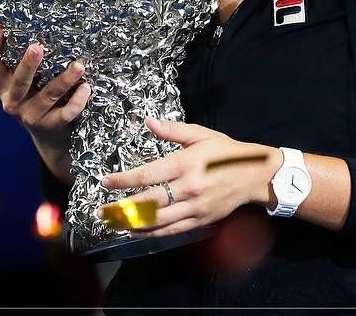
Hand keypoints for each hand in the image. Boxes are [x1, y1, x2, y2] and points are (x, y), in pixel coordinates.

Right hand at [0, 24, 90, 178]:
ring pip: (48, 95)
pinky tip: (86, 88)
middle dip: (28, 64)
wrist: (50, 138)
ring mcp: (30, 115)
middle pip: (19, 82)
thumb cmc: (36, 96)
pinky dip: (77, 101)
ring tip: (78, 66)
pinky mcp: (50, 126)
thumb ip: (22, 60)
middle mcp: (12, 101)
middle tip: (37, 47)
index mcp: (1, 86)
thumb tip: (32, 21)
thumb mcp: (24, 81)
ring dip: (64, 80)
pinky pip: (65, 113)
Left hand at [100, 118, 279, 237]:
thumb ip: (173, 131)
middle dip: (122, 207)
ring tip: (113, 222)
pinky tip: (137, 231)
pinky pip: (172, 230)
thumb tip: (148, 122)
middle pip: (149, 202)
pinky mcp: (201, 220)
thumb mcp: (201, 135)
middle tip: (101, 211)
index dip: (124, 180)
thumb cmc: (225, 152)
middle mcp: (188, 188)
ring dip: (133, 223)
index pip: (148, 174)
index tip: (106, 181)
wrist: (254, 176)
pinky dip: (152, 233)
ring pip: (158, 220)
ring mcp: (195, 207)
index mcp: (186, 164)